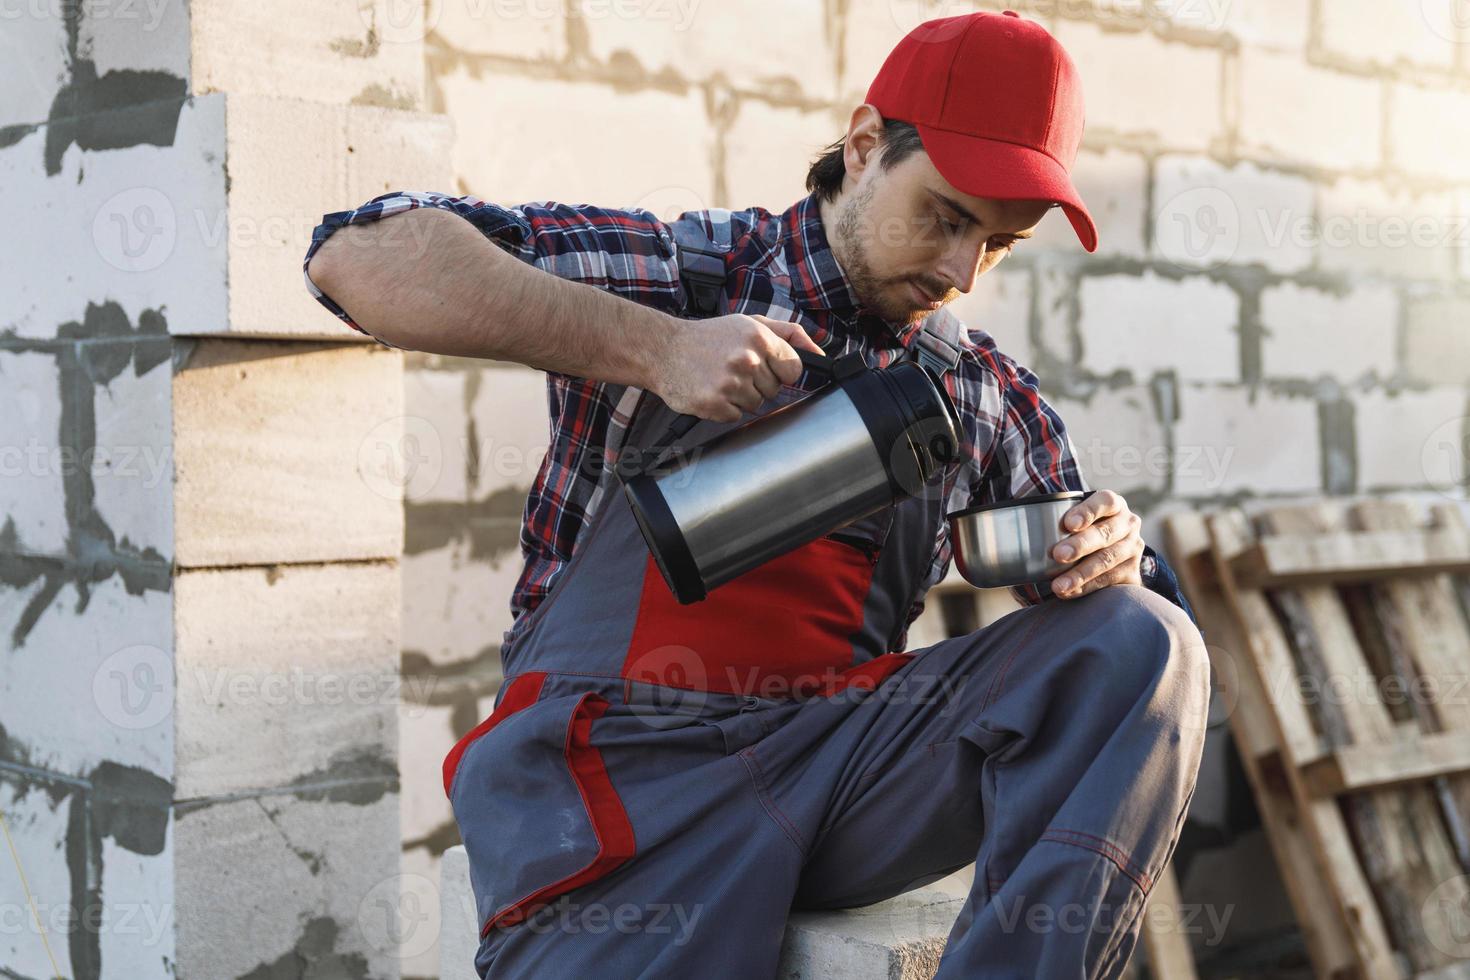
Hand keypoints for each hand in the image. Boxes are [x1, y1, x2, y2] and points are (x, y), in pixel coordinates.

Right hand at [651, 313, 826, 422]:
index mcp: (759, 338)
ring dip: (740, 396)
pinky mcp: (715, 404)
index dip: (780, 370)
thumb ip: (789, 334)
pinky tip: (711, 390)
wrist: (663, 350)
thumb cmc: (710, 337)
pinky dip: (725, 408)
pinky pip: (736, 416)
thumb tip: (821, 354)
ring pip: (756, 404)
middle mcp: (746, 360)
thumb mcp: (749, 323)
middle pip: (774, 389)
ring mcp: (730, 384)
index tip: (765, 366)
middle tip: (732, 368)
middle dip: (757, 382)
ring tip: (719, 378)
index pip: (794, 369)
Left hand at [1047, 489, 1144, 598]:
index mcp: (1114, 505)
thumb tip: (1010, 524)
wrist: (1107, 553)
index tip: (1069, 524)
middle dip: (1081, 545)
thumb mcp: (1074, 518)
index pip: (1105, 501)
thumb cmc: (1081, 531)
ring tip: (1058, 585)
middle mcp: (1128, 524)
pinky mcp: (1132, 573)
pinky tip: (1070, 592)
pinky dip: (1087, 588)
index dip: (1088, 511)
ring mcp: (1132, 549)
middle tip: (1058, 555)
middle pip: (1106, 533)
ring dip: (1081, 574)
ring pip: (1108, 560)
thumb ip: (1052, 516)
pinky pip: (1110, 581)